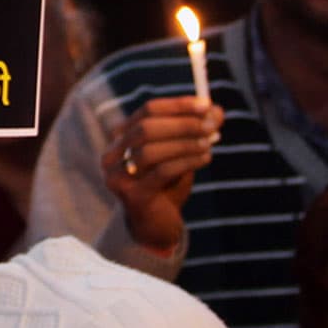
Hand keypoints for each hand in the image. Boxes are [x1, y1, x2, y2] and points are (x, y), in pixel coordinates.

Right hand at [103, 97, 220, 253]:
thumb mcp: (182, 152)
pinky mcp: (131, 195)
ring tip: (209, 143)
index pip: (148, 110)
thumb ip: (196, 130)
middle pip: (146, 128)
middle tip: (211, 125)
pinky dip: (186, 162)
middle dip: (182, 124)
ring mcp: (118, 175)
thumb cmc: (168, 182)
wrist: (157, 223)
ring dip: (184, 144)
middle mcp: (112, 153)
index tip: (206, 105)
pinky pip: (161, 172)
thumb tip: (215, 111)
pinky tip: (205, 158)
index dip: (177, 105)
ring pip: (151, 151)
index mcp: (123, 135)